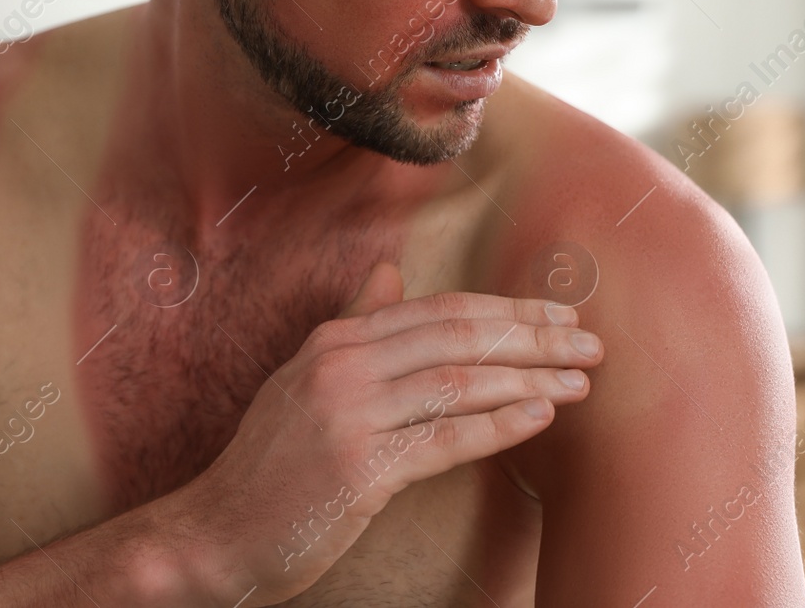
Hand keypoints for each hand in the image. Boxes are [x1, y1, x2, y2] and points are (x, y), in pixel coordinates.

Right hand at [177, 262, 603, 605]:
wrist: (215, 534)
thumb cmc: (270, 466)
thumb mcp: (303, 380)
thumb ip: (352, 325)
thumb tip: (388, 271)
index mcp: (335, 341)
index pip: (440, 309)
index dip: (507, 310)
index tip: (559, 316)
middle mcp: (341, 365)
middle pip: (458, 334)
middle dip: (532, 337)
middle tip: (589, 344)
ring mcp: (347, 413)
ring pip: (458, 381)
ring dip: (528, 379)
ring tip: (578, 383)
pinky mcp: (358, 467)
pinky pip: (443, 438)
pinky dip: (497, 424)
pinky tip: (539, 418)